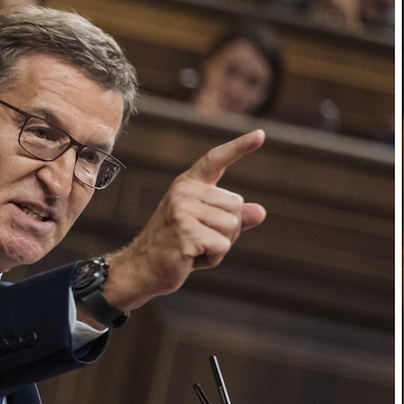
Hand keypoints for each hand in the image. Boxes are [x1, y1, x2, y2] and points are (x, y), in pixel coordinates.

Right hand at [104, 130, 267, 311]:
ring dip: (221, 246)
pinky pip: (222, 246)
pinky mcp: (186, 231)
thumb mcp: (207, 229)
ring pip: (232, 226)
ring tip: (195, 248)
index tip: (261, 134)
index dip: (239, 147)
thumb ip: (233, 218)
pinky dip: (213, 258)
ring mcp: (183, 210)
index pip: (215, 159)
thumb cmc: (177, 247)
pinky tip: (191, 258)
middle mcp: (184, 191)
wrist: (142, 268)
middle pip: (236, 206)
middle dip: (228, 230)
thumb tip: (261, 212)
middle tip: (200, 240)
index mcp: (188, 184)